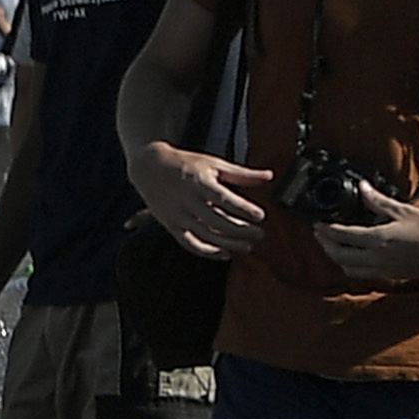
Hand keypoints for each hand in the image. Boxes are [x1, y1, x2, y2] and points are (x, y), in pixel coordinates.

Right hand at [142, 143, 267, 259]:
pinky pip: (189, 243)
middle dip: (240, 230)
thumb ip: (241, 174)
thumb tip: (269, 177)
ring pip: (205, 235)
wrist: (150, 167)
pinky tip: (224, 254)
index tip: (261, 216)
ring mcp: (178, 215)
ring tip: (247, 247)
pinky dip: (207, 252)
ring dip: (228, 244)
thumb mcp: (214, 164)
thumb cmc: (185, 164)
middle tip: (260, 234)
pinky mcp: (171, 225)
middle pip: (217, 221)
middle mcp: (187, 201)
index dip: (243, 209)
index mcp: (200, 183)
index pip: (224, 200)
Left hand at [311, 182, 418, 284]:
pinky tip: (355, 257)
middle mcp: (377, 258)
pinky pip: (363, 274)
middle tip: (320, 234)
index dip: (326, 230)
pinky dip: (352, 266)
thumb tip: (363, 188)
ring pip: (348, 268)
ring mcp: (383, 270)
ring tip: (333, 245)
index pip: (342, 236)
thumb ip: (379, 202)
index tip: (317, 224)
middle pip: (338, 255)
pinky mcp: (391, 275)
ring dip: (337, 258)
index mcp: (379, 240)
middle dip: (325, 245)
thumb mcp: (405, 210)